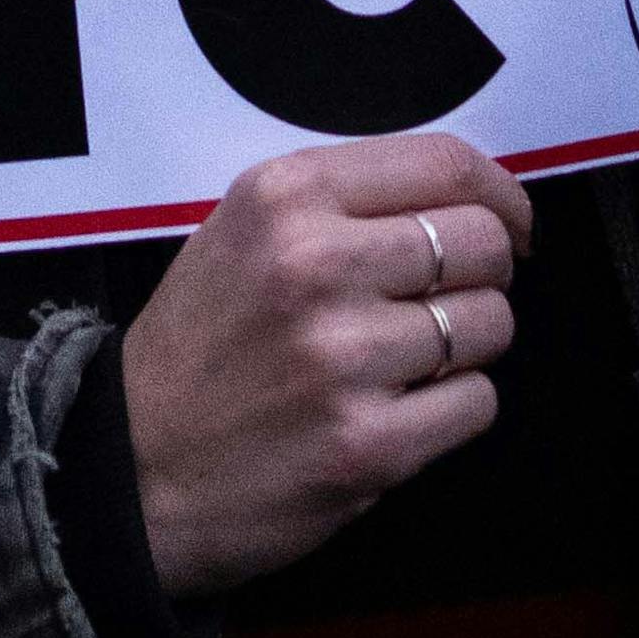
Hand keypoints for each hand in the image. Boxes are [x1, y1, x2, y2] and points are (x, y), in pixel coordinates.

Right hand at [120, 139, 523, 605]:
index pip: (447, 164)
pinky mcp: (368, 444)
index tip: (509, 227)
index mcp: (286, 197)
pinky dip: (453, 410)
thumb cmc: (198, 351)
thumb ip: (342, 206)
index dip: (500, 196)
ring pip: (491, 324)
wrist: (129, 473)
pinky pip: (477, 402)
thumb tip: (472, 202)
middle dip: (485, 275)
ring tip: (406, 364)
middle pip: (482, 242)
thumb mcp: (240, 235)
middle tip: (446, 304)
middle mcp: (316, 265)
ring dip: (467, 348)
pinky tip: (398, 413)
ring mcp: (344, 358)